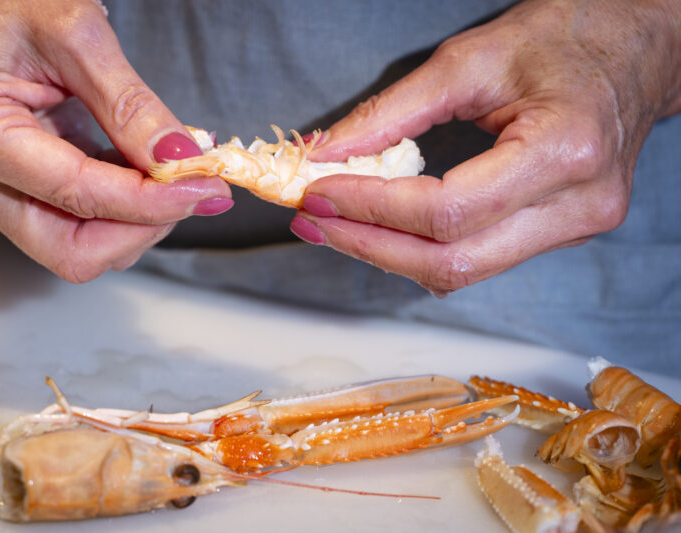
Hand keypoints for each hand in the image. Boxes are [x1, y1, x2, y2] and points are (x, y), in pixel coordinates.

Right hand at [0, 0, 231, 282]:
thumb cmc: (10, 3)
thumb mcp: (77, 34)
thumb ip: (130, 104)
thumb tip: (179, 160)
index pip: (77, 194)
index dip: (151, 200)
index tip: (203, 186)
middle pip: (73, 250)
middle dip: (142, 226)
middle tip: (190, 187)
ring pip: (81, 249)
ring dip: (138, 220)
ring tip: (167, 169)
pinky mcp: (19, 196)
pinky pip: (81, 227)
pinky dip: (126, 210)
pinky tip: (144, 171)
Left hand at [292, 0, 680, 294]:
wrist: (632, 50)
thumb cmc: (563, 39)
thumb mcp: (469, 59)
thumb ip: (392, 111)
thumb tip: (326, 153)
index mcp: (562, 150)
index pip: (448, 212)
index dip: (373, 209)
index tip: (320, 193)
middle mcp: (577, 205)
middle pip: (453, 261)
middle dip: (369, 245)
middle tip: (313, 221)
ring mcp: (574, 228)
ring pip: (462, 272)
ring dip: (389, 253)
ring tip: (338, 223)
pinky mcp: (560, 234)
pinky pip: (478, 261)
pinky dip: (421, 249)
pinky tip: (384, 227)